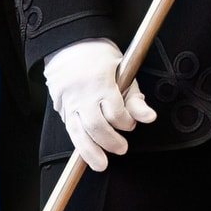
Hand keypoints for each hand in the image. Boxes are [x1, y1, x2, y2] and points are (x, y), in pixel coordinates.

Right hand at [44, 37, 154, 170]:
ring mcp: (69, 102)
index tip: (129, 123)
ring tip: (100, 164)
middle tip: (121, 148)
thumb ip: (136, 98)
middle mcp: (83, 94)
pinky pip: (69, 130)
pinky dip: (78, 144)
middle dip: (110, 141)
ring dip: (90, 151)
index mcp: (101, 82)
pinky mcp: (61, 108)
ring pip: (77, 132)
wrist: (70, 46)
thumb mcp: (125, 72)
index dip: (125, 122)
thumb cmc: (100, 58)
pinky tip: (86, 154)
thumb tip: (149, 117)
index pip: (114, 111)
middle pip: (95, 126)